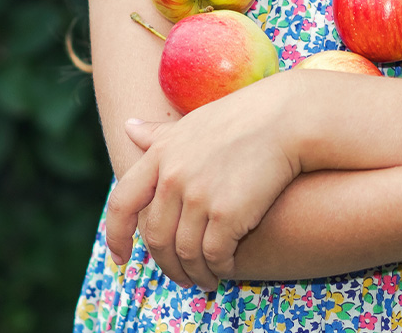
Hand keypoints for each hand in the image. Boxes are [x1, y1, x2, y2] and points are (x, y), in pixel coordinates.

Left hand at [97, 76, 304, 288]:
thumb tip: (127, 128)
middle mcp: (172, 179)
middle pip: (156, 238)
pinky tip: (226, 270)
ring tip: (205, 281)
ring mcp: (198, 197)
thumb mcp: (190, 124)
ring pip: (185, 253)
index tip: (120, 259)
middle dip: (167, 265)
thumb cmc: (240, 120)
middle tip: (180, 278)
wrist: (284, 120)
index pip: (122, 204)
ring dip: (194, 274)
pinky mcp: (227, 214)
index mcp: (158, 156)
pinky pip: (214, 255)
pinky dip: (218, 269)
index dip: (116, 236)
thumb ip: (157, 135)